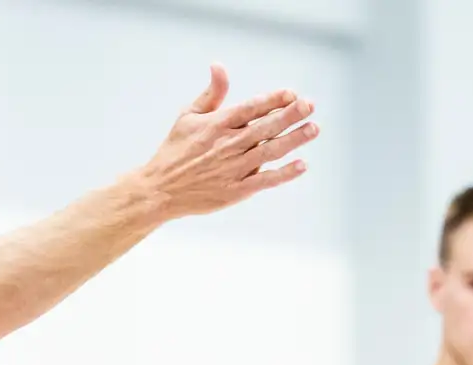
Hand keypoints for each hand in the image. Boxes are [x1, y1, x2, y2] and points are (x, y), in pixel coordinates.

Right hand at [135, 65, 319, 219]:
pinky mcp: (235, 191)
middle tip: (310, 106)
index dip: (272, 99)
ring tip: (313, 128)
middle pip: (265, 127)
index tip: (292, 93)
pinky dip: (283, 174)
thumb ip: (211, 93)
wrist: (160, 190)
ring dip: (293, 139)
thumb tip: (219, 65)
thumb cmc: (175, 150)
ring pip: (269, 151)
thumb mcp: (188, 116)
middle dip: (290, 115)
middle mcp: (227, 145)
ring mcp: (232, 169)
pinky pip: (264, 181)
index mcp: (217, 124)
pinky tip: (301, 165)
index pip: (250, 108)